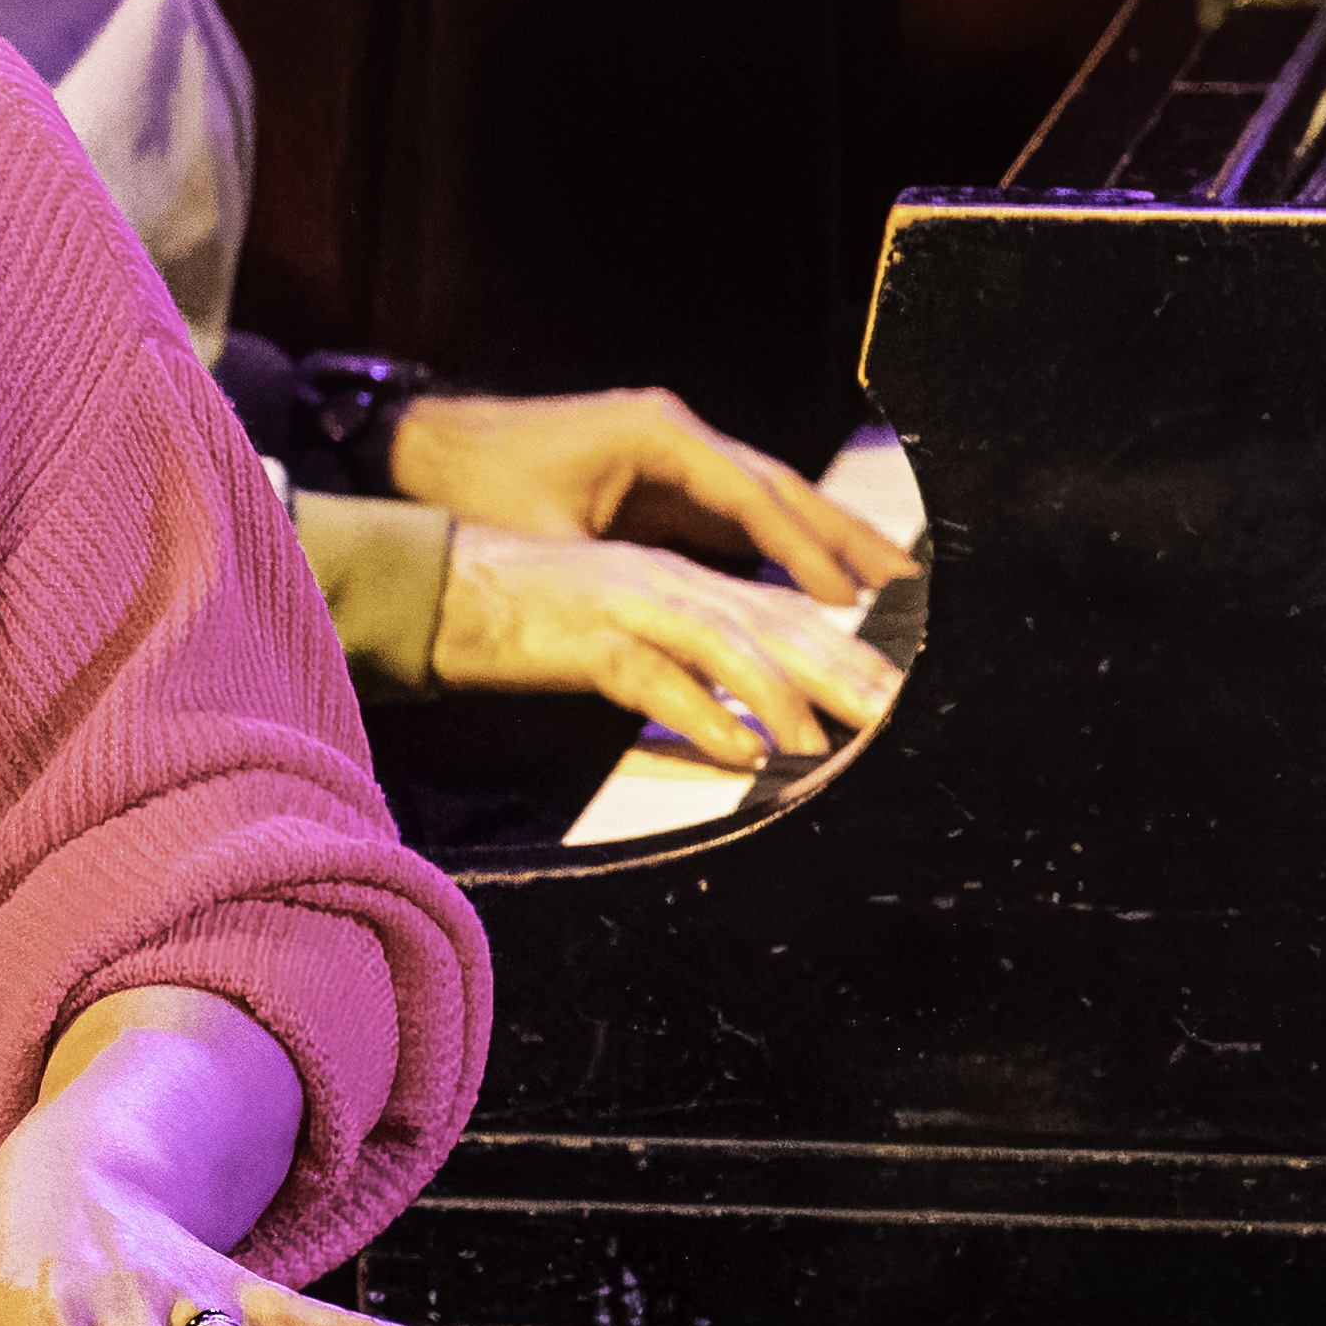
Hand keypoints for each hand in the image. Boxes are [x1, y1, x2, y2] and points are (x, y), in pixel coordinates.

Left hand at [383, 383, 903, 603]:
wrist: (424, 445)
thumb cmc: (475, 488)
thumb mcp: (548, 538)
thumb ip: (613, 577)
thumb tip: (672, 631)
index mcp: (658, 433)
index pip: (751, 496)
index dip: (802, 548)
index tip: (847, 596)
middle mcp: (676, 432)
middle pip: (779, 486)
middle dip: (842, 535)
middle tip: (907, 580)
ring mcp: (673, 451)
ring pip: (765, 497)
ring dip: (821, 537)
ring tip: (885, 582)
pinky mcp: (662, 477)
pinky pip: (736, 512)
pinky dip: (777, 543)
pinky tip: (815, 582)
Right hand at [427, 522, 895, 769]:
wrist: (431, 585)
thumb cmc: (522, 616)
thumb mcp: (616, 628)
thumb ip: (678, 657)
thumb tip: (740, 713)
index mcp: (675, 576)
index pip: (776, 608)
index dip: (840, 643)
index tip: (895, 684)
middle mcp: (661, 580)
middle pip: (768, 621)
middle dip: (838, 667)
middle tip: (893, 713)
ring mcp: (622, 602)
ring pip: (722, 642)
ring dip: (780, 694)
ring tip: (825, 743)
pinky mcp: (578, 637)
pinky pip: (649, 676)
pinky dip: (697, 711)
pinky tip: (736, 748)